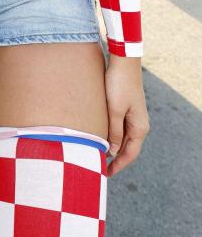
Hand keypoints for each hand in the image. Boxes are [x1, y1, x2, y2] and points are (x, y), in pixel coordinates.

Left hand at [104, 55, 148, 175]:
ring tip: (97, 153)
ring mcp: (134, 116)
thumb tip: (113, 151)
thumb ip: (114, 131)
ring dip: (112, 147)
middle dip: (115, 159)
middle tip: (99, 167)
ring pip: (123, 138)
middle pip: (127, 148)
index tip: (106, 174)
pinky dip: (112, 135)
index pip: (130, 154)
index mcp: (139, 127)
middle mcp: (139, 124)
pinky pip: (120, 127)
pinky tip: (100, 136)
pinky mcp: (127, 108)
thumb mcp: (114, 110)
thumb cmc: (118, 85)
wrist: (123, 62)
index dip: (118, 166)